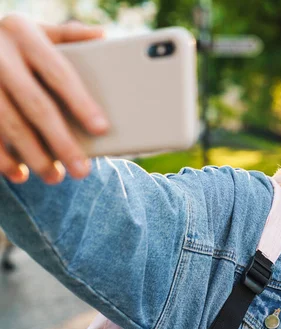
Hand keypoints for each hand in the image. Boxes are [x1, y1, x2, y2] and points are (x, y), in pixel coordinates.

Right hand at [0, 14, 108, 184]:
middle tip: (82, 171)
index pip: (59, 73)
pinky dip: (3, 158)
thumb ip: (68, 35)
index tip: (102, 129)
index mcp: (23, 34)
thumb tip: (102, 37)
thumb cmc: (15, 42)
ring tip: (56, 177)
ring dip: (34, 156)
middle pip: (37, 106)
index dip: (81, 102)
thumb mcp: (37, 30)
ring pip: (10, 125)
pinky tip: (20, 174)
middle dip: (62, 142)